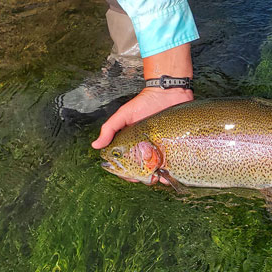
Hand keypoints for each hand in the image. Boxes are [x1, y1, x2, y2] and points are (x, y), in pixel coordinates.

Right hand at [92, 43, 193, 184]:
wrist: (168, 93)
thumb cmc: (145, 103)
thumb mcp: (124, 115)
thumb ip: (110, 129)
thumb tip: (95, 146)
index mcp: (134, 144)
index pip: (129, 165)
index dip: (128, 174)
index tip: (132, 176)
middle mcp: (148, 148)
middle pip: (145, 171)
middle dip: (145, 177)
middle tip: (148, 177)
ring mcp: (163, 148)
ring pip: (160, 170)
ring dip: (160, 178)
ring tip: (160, 176)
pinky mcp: (176, 146)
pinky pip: (175, 163)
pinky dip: (173, 171)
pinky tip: (171, 173)